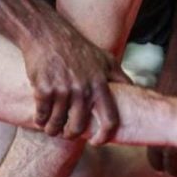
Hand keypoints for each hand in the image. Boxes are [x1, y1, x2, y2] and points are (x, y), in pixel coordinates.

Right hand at [20, 15, 132, 145]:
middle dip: (71, 134)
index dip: (104, 135)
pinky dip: (39, 120)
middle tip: (67, 133)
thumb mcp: (105, 59)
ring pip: (57, 123)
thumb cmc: (77, 47)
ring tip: (51, 128)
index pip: (110, 119)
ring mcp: (63, 90)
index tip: (96, 141)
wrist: (47, 34)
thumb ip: (120, 77)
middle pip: (79, 126)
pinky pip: (41, 115)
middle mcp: (83, 89)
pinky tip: (40, 118)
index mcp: (100, 84)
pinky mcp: (44, 89)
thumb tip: (136, 91)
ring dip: (53, 129)